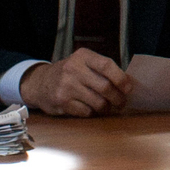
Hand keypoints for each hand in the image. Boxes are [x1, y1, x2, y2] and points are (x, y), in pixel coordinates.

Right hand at [18, 48, 133, 116]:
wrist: (40, 83)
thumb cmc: (69, 74)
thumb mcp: (83, 63)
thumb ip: (102, 69)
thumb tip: (128, 83)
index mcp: (82, 56)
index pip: (107, 65)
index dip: (121, 79)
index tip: (129, 88)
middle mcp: (73, 69)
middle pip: (105, 87)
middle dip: (118, 98)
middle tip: (121, 102)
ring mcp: (66, 86)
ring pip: (98, 102)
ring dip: (107, 108)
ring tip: (107, 107)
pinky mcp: (62, 102)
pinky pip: (87, 112)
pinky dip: (93, 113)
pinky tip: (91, 109)